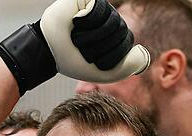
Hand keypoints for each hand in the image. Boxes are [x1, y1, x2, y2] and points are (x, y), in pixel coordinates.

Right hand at [0, 0, 149, 94]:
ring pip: (112, 23)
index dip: (110, 57)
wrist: (48, 51)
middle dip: (100, 47)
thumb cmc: (74, 61)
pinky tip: (76, 21)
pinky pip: (100, 10)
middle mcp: (111, 20)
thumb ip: (130, 65)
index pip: (127, 44)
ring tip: (76, 36)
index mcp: (116, 36)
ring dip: (91, 36)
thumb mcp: (106, 72)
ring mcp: (102, 8)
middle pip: (122, 32)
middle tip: (81, 47)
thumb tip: (142, 50)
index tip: (91, 59)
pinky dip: (86, 22)